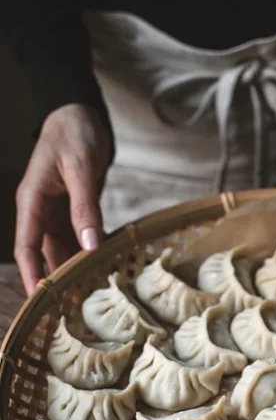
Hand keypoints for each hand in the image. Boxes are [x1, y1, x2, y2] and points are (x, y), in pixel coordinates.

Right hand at [14, 104, 110, 294]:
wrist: (81, 114)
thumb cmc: (74, 133)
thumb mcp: (80, 169)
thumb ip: (84, 207)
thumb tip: (90, 245)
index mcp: (32, 201)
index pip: (26, 246)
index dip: (32, 274)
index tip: (41, 300)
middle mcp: (40, 210)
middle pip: (45, 253)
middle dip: (59, 278)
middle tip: (77, 306)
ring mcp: (57, 210)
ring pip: (63, 247)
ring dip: (76, 267)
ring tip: (93, 291)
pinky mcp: (75, 208)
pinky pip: (80, 236)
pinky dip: (90, 251)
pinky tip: (104, 266)